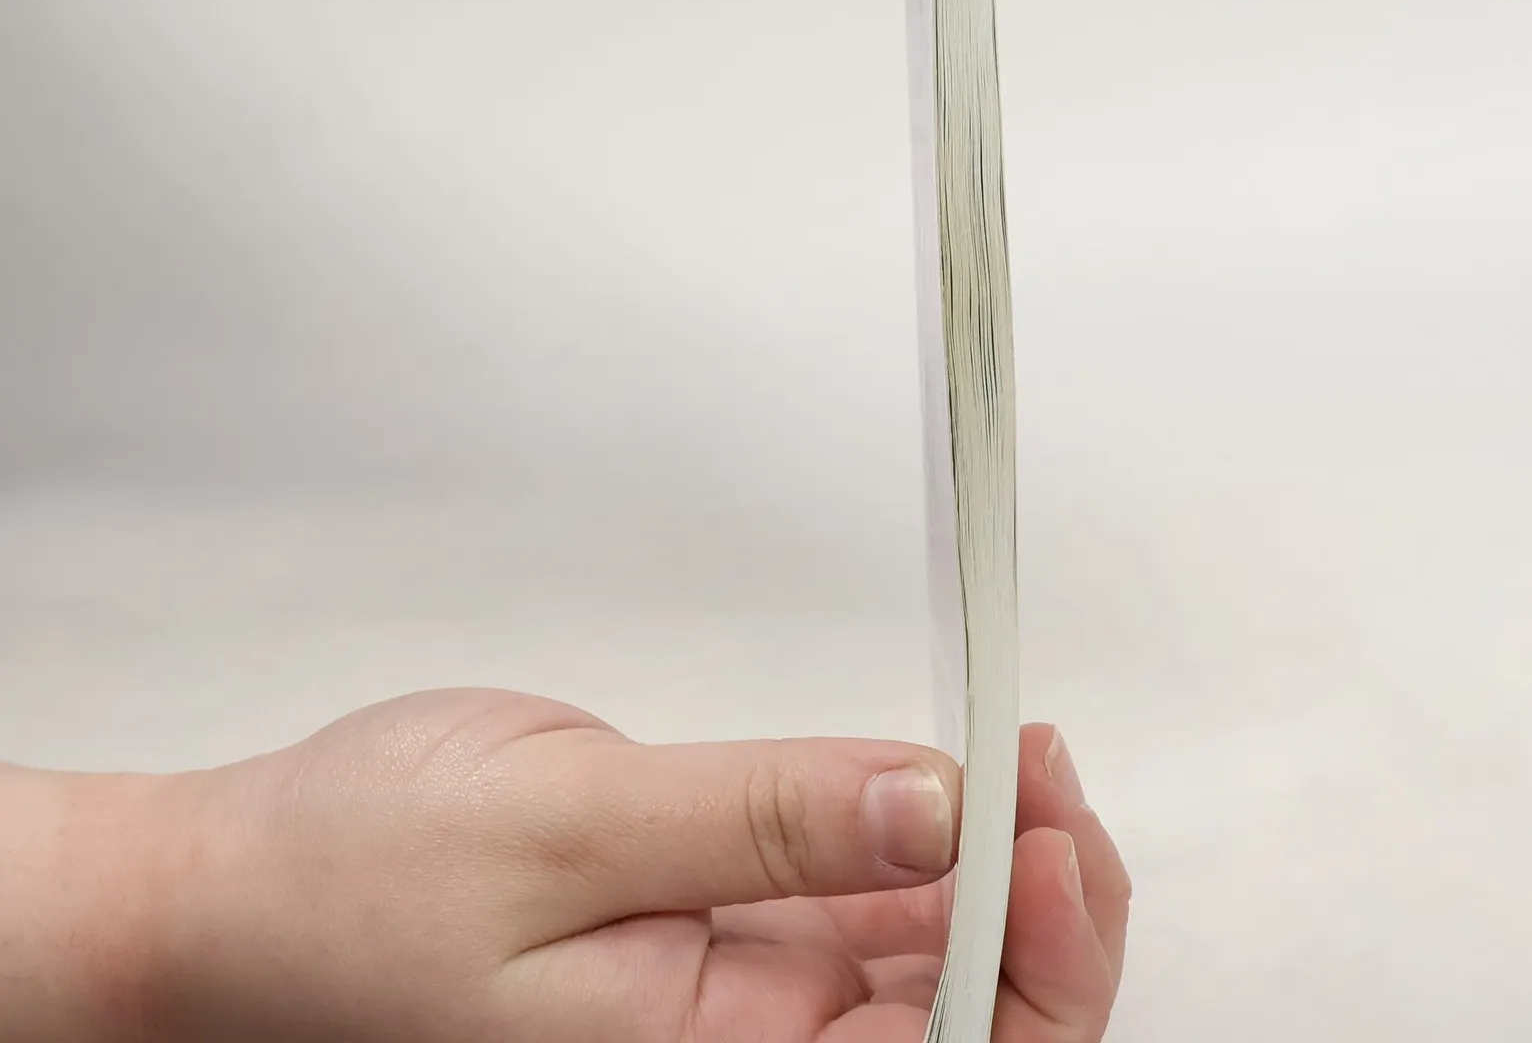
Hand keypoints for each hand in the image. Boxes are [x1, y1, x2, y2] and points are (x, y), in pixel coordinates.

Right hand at [68, 689, 1126, 1040]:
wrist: (245, 886)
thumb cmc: (353, 879)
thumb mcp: (562, 824)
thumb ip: (760, 818)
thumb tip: (934, 801)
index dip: (1036, 953)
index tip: (1045, 814)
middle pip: (974, 1033)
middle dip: (1049, 907)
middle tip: (1049, 768)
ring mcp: (744, 1006)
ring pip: (940, 973)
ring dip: (1006, 870)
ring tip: (1024, 753)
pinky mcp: (731, 939)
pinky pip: (872, 917)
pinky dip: (938, 848)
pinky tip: (959, 782)